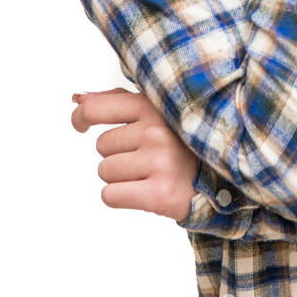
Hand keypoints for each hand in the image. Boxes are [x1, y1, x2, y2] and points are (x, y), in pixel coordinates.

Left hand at [71, 87, 198, 222]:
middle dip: (118, 153)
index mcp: (153, 106)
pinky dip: (121, 196)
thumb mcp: (155, 112)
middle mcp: (156, 131)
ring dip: (121, 177)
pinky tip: (145, 190)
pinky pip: (110, 195)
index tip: (81, 124)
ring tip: (150, 173)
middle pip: (102, 146)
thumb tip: (78, 99)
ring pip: (105, 172)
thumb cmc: (179, 143)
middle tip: (148, 156)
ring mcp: (159, 162)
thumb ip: (116, 101)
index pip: (97, 108)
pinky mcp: (159, 193)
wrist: (219, 180)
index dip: (81, 117)